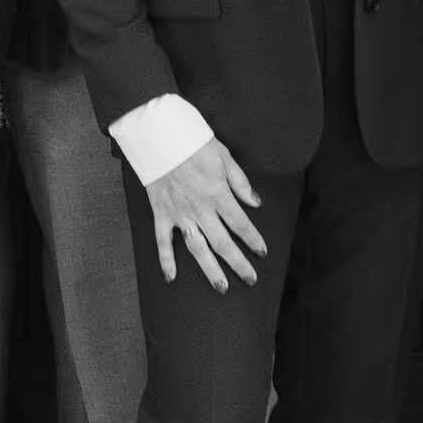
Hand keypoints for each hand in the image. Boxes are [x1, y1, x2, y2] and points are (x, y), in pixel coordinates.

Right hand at [147, 143, 268, 291]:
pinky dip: (166, 260)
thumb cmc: (193, 143)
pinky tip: (171, 277)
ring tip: (222, 287)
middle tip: (251, 280)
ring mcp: (180, 214)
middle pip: (223, 243)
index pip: (241, 224)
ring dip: (210, 269)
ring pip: (198, 248)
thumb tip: (256, 203)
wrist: (159, 135)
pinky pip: (163, 242)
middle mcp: (201, 209)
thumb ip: (241, 183)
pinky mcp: (162, 213)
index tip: (262, 253)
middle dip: (239, 263)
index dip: (254, 240)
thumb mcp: (224, 156)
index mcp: (218, 194)